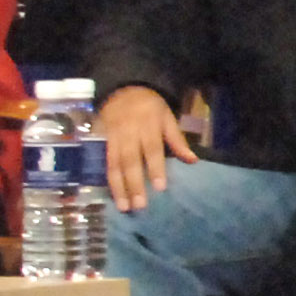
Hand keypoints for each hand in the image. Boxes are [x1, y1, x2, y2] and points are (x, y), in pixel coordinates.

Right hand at [101, 85, 196, 212]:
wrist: (122, 89)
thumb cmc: (151, 106)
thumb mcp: (167, 117)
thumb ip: (177, 139)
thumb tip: (193, 160)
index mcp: (148, 126)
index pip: (152, 149)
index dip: (155, 168)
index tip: (159, 188)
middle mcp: (129, 133)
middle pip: (131, 161)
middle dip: (134, 184)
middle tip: (139, 205)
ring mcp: (113, 137)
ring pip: (114, 164)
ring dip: (118, 187)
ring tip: (124, 206)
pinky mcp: (102, 141)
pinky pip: (104, 162)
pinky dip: (107, 179)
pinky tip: (112, 194)